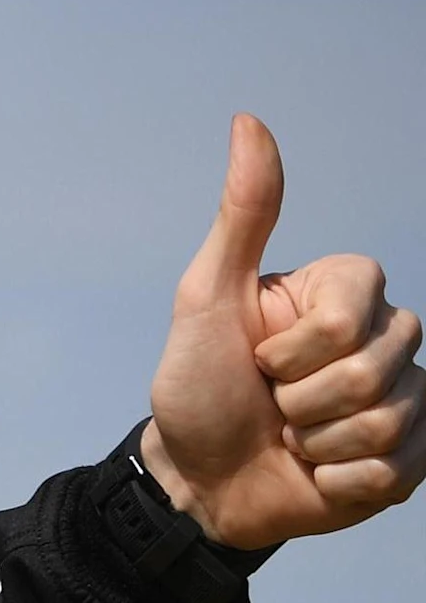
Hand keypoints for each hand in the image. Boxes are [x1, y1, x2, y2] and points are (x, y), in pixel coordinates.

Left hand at [143, 114, 423, 550]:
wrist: (197, 481)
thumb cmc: (198, 388)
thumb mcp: (206, 300)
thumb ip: (242, 216)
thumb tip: (247, 120)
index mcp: (348, 293)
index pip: (353, 314)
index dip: (293, 350)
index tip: (258, 358)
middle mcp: (388, 337)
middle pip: (371, 371)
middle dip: (300, 399)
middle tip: (273, 404)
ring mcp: (407, 398)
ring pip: (385, 422)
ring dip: (316, 443)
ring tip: (291, 437)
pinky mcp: (410, 458)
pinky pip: (394, 470)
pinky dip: (336, 482)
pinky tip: (315, 472)